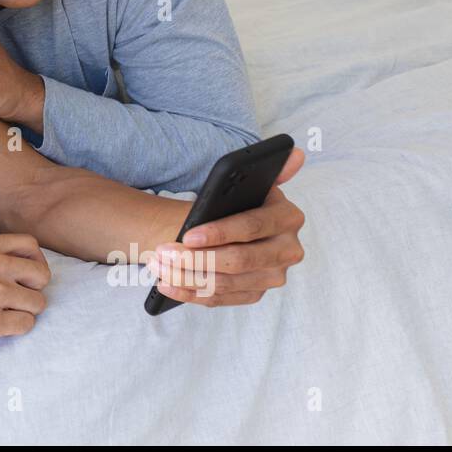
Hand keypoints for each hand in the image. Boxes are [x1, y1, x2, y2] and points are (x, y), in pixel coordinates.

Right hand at [0, 232, 50, 355]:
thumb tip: (9, 259)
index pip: (30, 245)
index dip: (35, 261)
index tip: (26, 275)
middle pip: (41, 274)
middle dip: (35, 289)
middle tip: (20, 299)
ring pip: (38, 302)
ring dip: (26, 311)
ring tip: (6, 315)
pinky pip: (25, 325)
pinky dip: (17, 328)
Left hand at [146, 148, 306, 307]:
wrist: (225, 226)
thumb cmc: (233, 203)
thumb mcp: (247, 186)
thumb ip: (270, 170)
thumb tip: (294, 152)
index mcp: (288, 218)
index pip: (252, 228)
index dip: (220, 232)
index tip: (187, 235)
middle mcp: (288, 251)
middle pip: (238, 260)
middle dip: (196, 258)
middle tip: (163, 252)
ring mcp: (273, 276)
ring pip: (225, 283)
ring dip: (186, 276)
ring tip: (157, 265)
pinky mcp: (255, 294)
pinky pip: (220, 299)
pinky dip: (189, 293)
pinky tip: (166, 285)